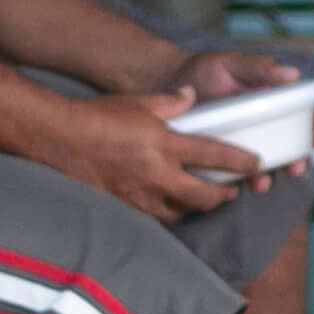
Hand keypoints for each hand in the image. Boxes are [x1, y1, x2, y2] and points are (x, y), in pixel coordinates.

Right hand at [39, 89, 257, 219]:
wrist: (57, 139)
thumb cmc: (97, 116)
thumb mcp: (139, 102)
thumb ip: (171, 102)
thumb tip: (191, 97)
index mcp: (164, 144)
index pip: (214, 156)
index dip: (240, 162)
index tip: (256, 164)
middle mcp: (157, 174)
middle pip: (204, 196)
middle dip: (223, 196)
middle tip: (231, 191)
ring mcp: (141, 195)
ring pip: (181, 211)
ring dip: (195, 206)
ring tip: (201, 199)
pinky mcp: (125, 208)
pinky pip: (155, 216)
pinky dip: (168, 212)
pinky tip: (169, 205)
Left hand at [171, 45, 313, 176]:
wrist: (167, 85)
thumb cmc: (204, 70)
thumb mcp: (231, 64)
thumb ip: (259, 68)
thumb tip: (293, 73)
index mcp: (273, 101)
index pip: (304, 116)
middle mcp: (263, 125)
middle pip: (291, 146)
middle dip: (297, 160)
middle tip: (296, 168)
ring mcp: (244, 144)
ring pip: (266, 165)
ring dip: (269, 177)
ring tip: (261, 183)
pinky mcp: (223, 159)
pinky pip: (236, 176)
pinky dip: (238, 184)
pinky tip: (234, 187)